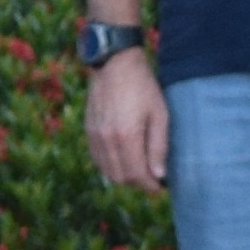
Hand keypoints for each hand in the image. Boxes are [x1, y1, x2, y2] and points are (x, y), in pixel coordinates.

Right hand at [88, 44, 169, 193]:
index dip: (150, 186)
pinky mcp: (89, 130)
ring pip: (107, 171)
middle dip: (137, 182)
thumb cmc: (143, 86)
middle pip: (120, 178)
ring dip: (124, 175)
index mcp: (126, 136)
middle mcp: (107, 140)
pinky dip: (110, 165)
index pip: (136, 175)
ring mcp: (95, 135)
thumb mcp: (160, 114)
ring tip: (139, 168)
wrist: (115, 64)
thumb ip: (159, 147)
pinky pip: (98, 158)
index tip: (160, 186)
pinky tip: (123, 157)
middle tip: (151, 177)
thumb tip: (159, 175)